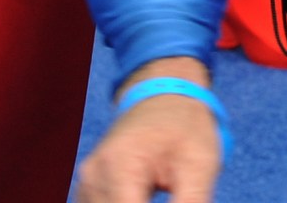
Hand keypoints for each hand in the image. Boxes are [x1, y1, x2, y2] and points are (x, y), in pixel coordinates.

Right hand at [74, 58, 222, 202]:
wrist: (163, 94)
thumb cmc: (185, 125)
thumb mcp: (200, 165)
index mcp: (119, 166)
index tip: (177, 201)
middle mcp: (94, 176)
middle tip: (176, 195)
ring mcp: (86, 183)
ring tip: (159, 191)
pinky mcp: (88, 189)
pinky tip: (145, 195)